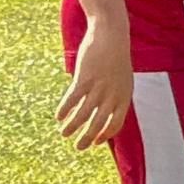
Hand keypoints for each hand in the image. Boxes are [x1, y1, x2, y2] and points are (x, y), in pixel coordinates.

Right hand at [57, 19, 133, 148]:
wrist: (111, 36)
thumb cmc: (116, 58)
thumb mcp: (122, 79)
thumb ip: (115, 96)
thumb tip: (105, 112)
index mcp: (124, 96)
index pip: (116, 124)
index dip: (105, 135)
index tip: (95, 142)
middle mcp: (112, 95)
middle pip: (99, 123)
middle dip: (87, 137)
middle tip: (78, 147)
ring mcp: (98, 87)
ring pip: (83, 114)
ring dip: (73, 126)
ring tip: (64, 134)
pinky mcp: (84, 78)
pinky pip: (72, 99)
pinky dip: (65, 109)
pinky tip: (59, 116)